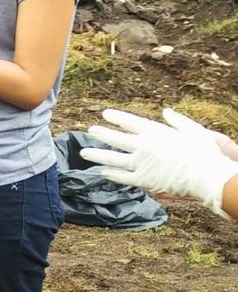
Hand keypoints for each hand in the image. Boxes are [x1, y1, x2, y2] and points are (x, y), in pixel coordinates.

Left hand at [80, 108, 237, 217]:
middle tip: (90, 130)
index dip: (116, 118)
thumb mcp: (193, 130)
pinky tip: (102, 172)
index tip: (105, 114)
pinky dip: (111, 174)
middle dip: (101, 134)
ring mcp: (140, 163)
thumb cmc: (203, 153)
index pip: (130, 122)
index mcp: (155, 132)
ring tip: (84, 153)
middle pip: (116, 139)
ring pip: (113, 159)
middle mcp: (143, 146)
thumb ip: (177, 120)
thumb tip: (165, 111)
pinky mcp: (142, 179)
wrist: (206, 176)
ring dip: (97, 155)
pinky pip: (122, 177)